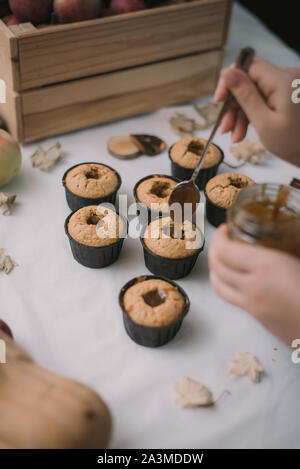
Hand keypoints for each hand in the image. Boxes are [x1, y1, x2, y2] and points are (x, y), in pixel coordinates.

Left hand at [208, 224, 299, 344]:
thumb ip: (292, 244)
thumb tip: (289, 233)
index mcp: (267, 267)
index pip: (225, 251)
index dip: (219, 237)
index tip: (225, 229)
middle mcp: (253, 286)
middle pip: (217, 266)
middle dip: (214, 249)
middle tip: (221, 239)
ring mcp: (251, 304)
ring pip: (218, 284)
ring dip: (213, 268)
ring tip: (219, 257)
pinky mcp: (255, 317)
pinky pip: (228, 297)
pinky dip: (221, 284)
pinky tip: (229, 279)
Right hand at [215, 56, 299, 166]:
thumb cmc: (294, 144)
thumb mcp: (264, 122)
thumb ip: (245, 95)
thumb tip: (227, 72)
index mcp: (283, 80)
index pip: (247, 66)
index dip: (230, 81)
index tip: (218, 101)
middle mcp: (287, 77)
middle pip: (249, 82)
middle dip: (234, 106)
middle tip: (225, 129)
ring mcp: (288, 86)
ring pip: (254, 93)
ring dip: (241, 114)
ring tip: (235, 137)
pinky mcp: (288, 96)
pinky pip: (264, 99)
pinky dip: (253, 114)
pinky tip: (244, 132)